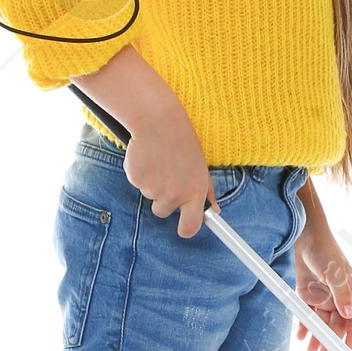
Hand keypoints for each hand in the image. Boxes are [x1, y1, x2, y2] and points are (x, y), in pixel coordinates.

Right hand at [124, 113, 217, 237]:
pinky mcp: (138, 180)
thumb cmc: (183, 142)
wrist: (159, 121)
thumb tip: (215, 211)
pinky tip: (147, 157)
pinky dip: (140, 173)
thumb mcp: (200, 166)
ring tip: (159, 161)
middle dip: (162, 199)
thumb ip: (207, 191)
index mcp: (195, 192)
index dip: (186, 229)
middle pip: (163, 212)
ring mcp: (155, 189)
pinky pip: (137, 184)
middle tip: (166, 175)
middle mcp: (175, 194)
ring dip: (151, 183)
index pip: (191, 226)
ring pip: (149, 197)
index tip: (184, 229)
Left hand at [293, 225, 351, 350]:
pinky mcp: (309, 296)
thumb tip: (349, 314)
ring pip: (321, 324)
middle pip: (337, 325)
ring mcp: (323, 297)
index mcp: (351, 293)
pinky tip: (300, 336)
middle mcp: (338, 298)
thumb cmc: (325, 250)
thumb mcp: (334, 272)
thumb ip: (342, 293)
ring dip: (316, 337)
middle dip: (330, 341)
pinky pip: (308, 316)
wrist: (304, 237)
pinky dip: (304, 326)